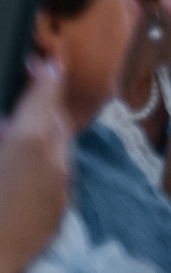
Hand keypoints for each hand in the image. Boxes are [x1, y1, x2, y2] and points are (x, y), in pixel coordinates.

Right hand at [0, 60, 69, 272]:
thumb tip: (7, 120)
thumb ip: (2, 130)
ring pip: (61, 146)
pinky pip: (59, 173)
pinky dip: (46, 163)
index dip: (44, 72)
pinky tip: (24, 170)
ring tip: (21, 136)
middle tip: (27, 96)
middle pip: (57, 118)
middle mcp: (56, 158)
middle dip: (44, 105)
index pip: (48, 90)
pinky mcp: (61, 209)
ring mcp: (63, 185)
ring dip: (45, 135)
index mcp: (30, 139)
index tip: (39, 62)